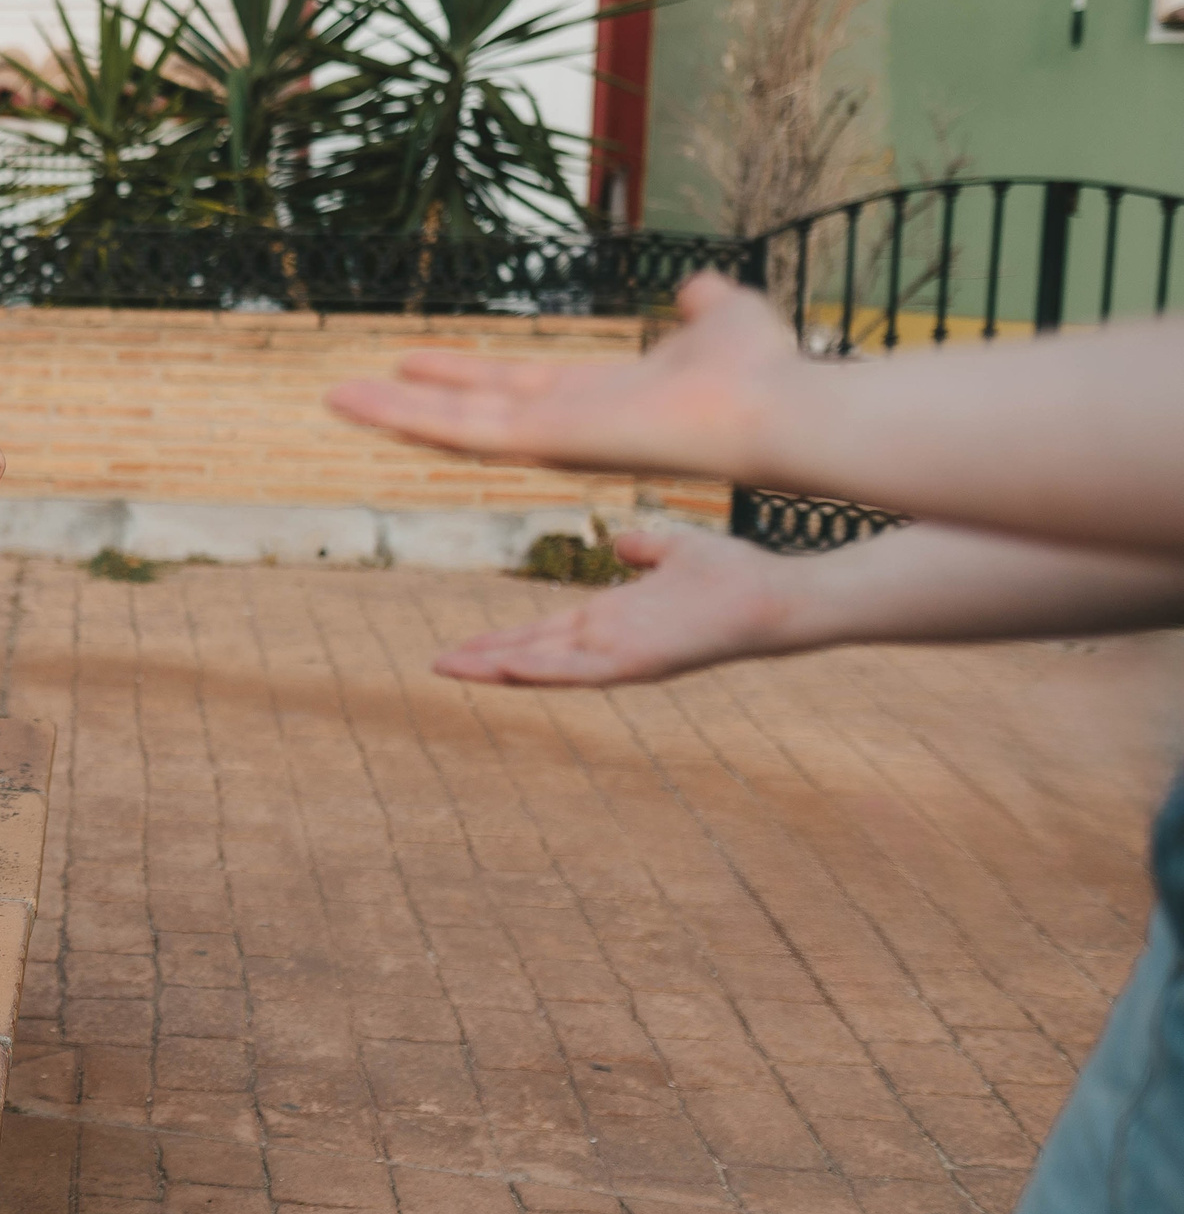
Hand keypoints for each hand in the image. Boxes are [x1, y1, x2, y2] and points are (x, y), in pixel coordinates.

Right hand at [326, 273, 795, 481]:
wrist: (776, 408)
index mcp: (597, 398)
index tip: (415, 361)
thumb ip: (704, 308)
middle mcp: (564, 425)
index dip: (463, 375)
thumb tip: (700, 289)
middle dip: (410, 403)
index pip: (513, 387)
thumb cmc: (765, 374)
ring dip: (391, 412)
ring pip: (453, 427)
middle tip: (352, 392)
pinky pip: (462, 430)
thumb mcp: (724, 320)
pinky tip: (366, 402)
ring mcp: (550, 438)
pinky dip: (409, 416)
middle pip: (468, 413)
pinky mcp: (544, 441)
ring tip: (335, 397)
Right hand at [436, 529, 793, 684]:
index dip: (503, 637)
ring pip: (545, 666)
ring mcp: (622, 655)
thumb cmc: (735, 577)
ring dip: (496, 668)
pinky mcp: (639, 662)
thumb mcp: (677, 553)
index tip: (464, 643)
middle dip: (484, 659)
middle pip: (533, 652)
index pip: (544, 631)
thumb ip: (646, 549)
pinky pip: (579, 671)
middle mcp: (610, 642)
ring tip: (450, 668)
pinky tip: (502, 667)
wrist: (776, 598)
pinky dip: (538, 670)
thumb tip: (623, 543)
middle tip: (437, 664)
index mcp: (614, 620)